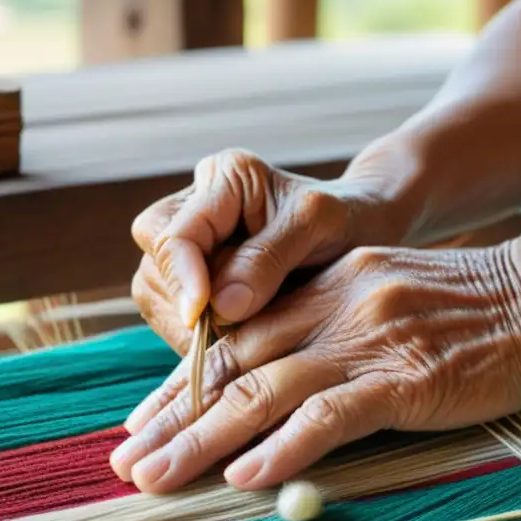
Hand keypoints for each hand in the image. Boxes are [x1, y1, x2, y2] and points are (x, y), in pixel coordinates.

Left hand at [110, 233, 520, 492]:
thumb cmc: (480, 303)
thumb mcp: (397, 289)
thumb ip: (344, 316)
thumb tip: (298, 368)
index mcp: (333, 282)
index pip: (242, 333)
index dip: (187, 379)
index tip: (148, 415)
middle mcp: (338, 303)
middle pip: (237, 364)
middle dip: (174, 415)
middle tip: (128, 457)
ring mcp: (369, 340)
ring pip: (266, 392)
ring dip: (204, 440)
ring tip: (157, 476)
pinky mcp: (405, 378)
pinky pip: (330, 415)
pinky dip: (283, 448)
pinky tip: (246, 476)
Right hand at [130, 149, 401, 353]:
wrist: (365, 230)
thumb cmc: (346, 221)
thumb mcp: (318, 226)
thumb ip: (269, 258)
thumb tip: (220, 305)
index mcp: (225, 178)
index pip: (174, 234)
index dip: (182, 279)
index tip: (201, 317)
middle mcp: (197, 204)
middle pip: (156, 266)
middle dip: (187, 307)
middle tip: (230, 338)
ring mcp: (192, 242)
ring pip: (157, 293)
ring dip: (191, 326)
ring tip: (242, 341)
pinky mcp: (196, 274)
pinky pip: (175, 311)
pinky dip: (200, 334)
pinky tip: (238, 342)